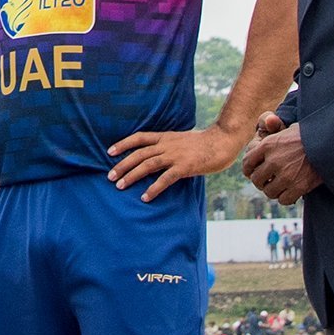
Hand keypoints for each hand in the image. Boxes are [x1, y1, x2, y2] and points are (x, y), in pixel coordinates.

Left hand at [106, 122, 248, 202]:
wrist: (223, 140)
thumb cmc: (204, 143)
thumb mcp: (182, 140)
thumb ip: (169, 146)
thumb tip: (157, 155)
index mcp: (166, 137)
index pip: (139, 137)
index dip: (123, 144)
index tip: (109, 152)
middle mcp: (167, 145)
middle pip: (139, 154)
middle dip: (122, 165)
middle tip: (109, 177)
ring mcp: (176, 155)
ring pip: (147, 164)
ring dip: (132, 175)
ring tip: (120, 186)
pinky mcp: (185, 166)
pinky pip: (165, 179)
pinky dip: (154, 188)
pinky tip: (145, 197)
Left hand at [243, 119, 320, 203]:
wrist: (332, 142)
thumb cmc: (311, 134)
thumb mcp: (287, 129)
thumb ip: (274, 134)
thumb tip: (266, 131)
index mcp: (268, 145)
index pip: (247, 162)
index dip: (248, 169)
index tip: (252, 172)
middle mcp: (273, 161)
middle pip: (256, 179)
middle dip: (261, 181)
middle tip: (267, 181)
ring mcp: (285, 175)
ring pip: (269, 191)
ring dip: (273, 190)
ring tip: (280, 187)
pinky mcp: (298, 187)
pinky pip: (283, 199)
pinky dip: (286, 197)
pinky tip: (290, 192)